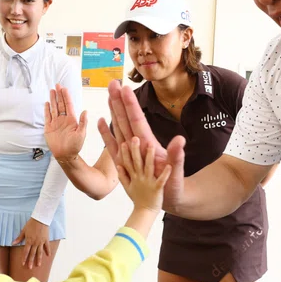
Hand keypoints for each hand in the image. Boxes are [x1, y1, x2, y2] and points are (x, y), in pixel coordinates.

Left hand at [12, 218, 51, 268]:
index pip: (25, 252)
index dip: (24, 258)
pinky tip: (48, 256)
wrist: (40, 219)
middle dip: (31, 261)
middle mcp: (35, 243)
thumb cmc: (31, 224)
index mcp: (29, 241)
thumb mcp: (23, 230)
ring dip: (39, 259)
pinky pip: (47, 247)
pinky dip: (48, 251)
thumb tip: (13, 243)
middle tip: (30, 268)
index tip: (23, 264)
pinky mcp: (46, 239)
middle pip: (32, 254)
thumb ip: (19, 238)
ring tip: (38, 265)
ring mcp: (41, 242)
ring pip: (40, 252)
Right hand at [44, 84, 86, 160]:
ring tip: (52, 90)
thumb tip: (85, 111)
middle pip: (61, 104)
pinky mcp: (49, 127)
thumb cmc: (75, 146)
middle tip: (57, 85)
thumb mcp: (81, 134)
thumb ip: (83, 122)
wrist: (65, 155)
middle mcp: (63, 119)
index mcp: (72, 120)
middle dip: (59, 94)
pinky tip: (47, 103)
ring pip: (54, 108)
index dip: (66, 96)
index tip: (64, 88)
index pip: (68, 105)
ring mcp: (56, 123)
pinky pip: (47, 116)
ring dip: (53, 99)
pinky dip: (47, 109)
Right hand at [97, 80, 185, 210]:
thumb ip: (176, 156)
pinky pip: (113, 145)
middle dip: (119, 101)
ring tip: (108, 95)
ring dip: (113, 111)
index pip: (138, 120)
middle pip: (126, 119)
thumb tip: (179, 140)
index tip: (126, 88)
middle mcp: (139, 144)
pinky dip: (106, 133)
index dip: (131, 104)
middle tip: (113, 83)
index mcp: (149, 144)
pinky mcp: (125, 161)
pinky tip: (101, 121)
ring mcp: (131, 152)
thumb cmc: (174, 185)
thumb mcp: (176, 171)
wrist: (171, 199)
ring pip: (119, 127)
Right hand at [116, 137, 171, 211]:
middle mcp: (139, 178)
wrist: (146, 213)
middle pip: (136, 162)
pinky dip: (165, 174)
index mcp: (133, 176)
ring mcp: (148, 183)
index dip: (125, 152)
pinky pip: (162, 180)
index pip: (127, 162)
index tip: (123, 141)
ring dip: (149, 157)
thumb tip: (118, 165)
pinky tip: (169, 166)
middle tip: (134, 138)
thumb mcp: (127, 187)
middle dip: (135, 150)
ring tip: (151, 146)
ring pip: (148, 168)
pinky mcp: (157, 189)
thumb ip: (123, 175)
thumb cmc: (138, 198)